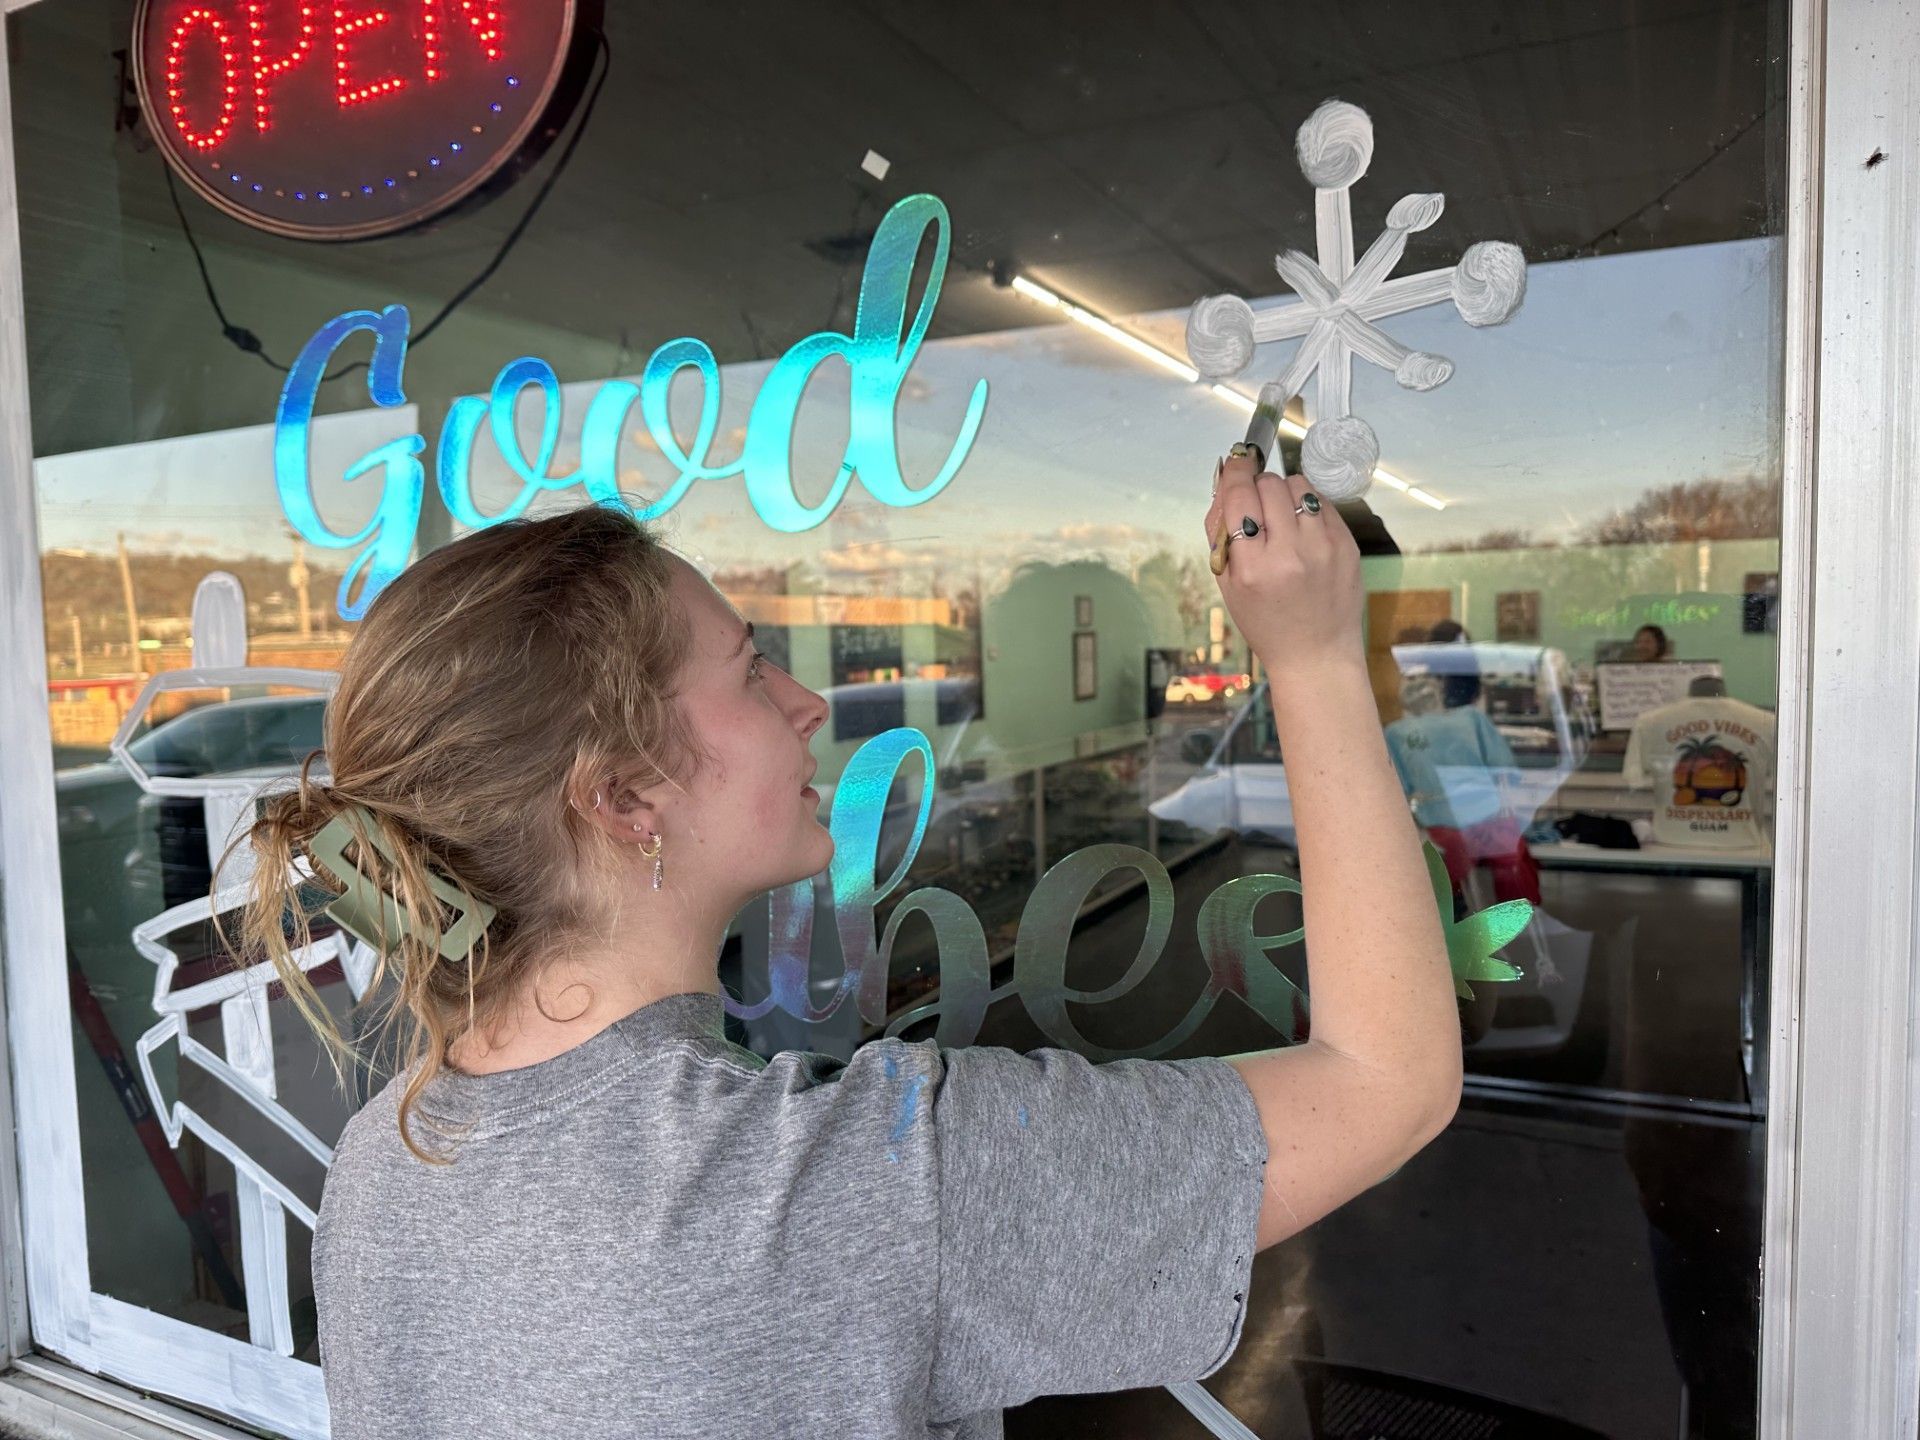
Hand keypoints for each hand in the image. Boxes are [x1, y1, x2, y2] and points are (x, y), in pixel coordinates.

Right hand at [1204, 453, 1362, 677]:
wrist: (1317, 655)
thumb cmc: (1266, 624)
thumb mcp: (1228, 587)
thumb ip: (1221, 535)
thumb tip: (1225, 484)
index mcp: (1253, 567)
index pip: (1239, 497)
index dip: (1235, 472)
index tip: (1237, 460)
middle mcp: (1290, 553)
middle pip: (1269, 485)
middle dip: (1258, 486)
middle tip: (1257, 504)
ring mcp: (1324, 547)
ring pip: (1299, 486)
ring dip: (1285, 493)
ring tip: (1282, 518)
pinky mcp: (1347, 545)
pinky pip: (1322, 503)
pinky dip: (1308, 508)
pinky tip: (1303, 531)